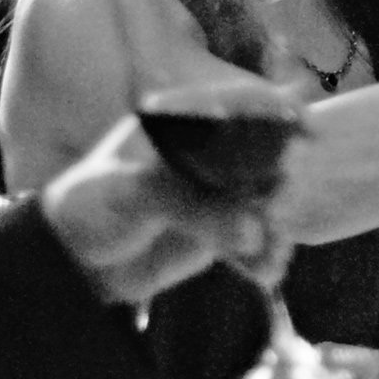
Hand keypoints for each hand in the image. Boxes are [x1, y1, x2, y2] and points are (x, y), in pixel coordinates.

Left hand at [38, 113, 275, 305]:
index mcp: (182, 120)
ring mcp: (215, 190)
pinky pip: (252, 240)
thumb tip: (251, 229)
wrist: (70, 260)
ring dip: (275, 226)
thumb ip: (192, 207)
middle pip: (262, 154)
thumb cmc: (89, 207)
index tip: (307, 132)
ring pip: (263, 201)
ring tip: (273, 253)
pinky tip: (267, 272)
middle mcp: (207, 149)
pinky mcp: (219, 229)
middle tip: (278, 205)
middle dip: (279, 181)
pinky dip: (263, 256)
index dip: (278, 114)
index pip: (239, 106)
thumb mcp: (133, 195)